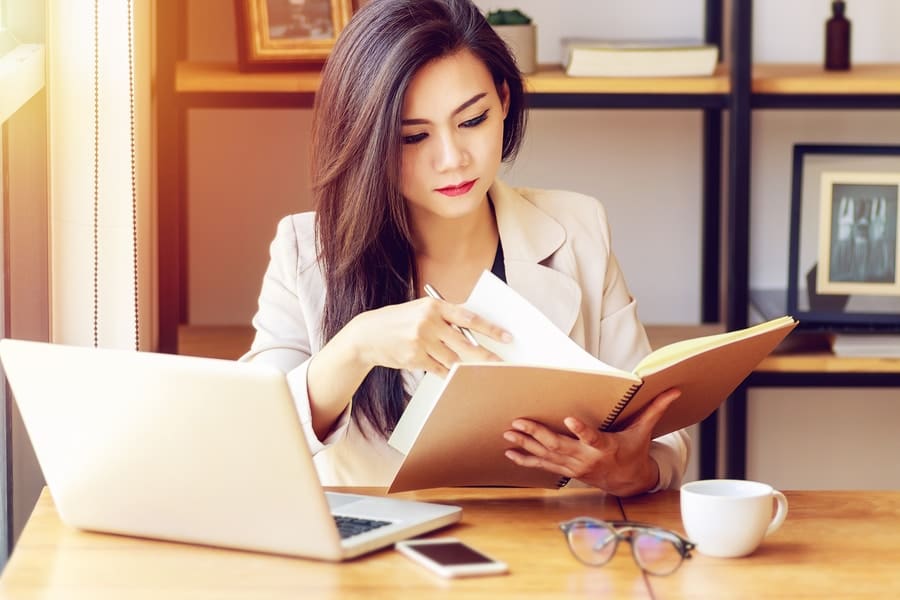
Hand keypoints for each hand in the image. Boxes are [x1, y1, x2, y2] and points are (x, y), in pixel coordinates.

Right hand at [348, 297, 510, 376]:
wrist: (368, 335)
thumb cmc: (399, 321)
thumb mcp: (421, 310)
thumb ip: (445, 317)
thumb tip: (474, 331)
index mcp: (434, 306)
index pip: (469, 318)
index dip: (491, 329)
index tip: (507, 337)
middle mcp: (428, 322)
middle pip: (466, 343)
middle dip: (486, 356)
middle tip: (502, 363)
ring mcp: (421, 341)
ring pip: (454, 359)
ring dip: (468, 367)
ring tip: (483, 372)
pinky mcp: (414, 358)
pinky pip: (440, 369)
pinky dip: (450, 374)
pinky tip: (458, 376)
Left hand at [502, 388, 681, 495]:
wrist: (628, 482)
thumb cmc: (634, 451)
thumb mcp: (644, 431)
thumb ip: (655, 409)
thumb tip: (674, 390)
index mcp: (605, 447)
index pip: (592, 438)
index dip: (581, 431)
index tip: (569, 420)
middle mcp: (586, 459)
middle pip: (559, 446)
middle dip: (537, 434)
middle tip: (519, 422)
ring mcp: (574, 467)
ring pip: (546, 456)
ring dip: (526, 445)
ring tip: (508, 434)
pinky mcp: (566, 471)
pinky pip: (542, 466)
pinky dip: (525, 460)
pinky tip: (509, 452)